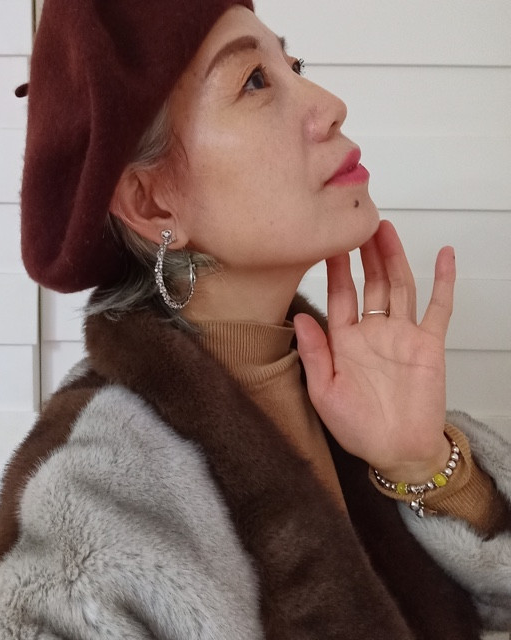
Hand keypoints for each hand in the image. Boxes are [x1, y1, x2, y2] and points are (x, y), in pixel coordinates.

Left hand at [293, 220, 454, 481]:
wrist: (397, 450)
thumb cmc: (357, 427)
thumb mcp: (325, 393)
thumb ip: (315, 354)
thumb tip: (299, 318)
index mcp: (345, 341)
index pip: (339, 296)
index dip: (335, 269)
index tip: (327, 242)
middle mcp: (373, 332)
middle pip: (370, 283)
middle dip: (364, 254)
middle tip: (358, 222)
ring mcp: (402, 335)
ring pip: (399, 286)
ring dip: (393, 258)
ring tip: (385, 228)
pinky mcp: (429, 344)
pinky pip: (438, 307)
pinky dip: (443, 281)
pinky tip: (444, 255)